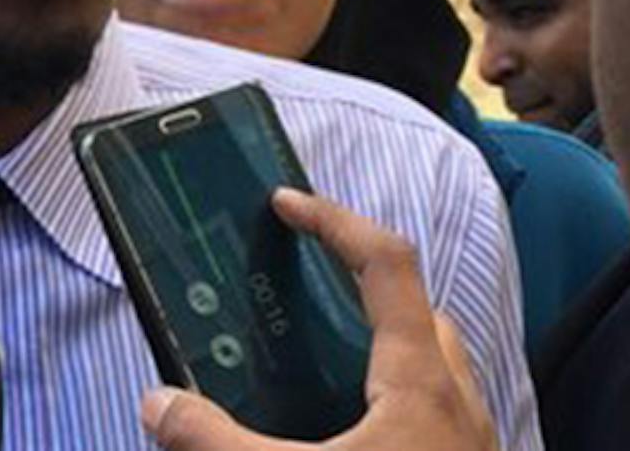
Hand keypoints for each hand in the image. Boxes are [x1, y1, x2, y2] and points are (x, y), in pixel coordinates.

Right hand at [141, 190, 498, 450]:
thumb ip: (218, 446)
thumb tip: (156, 404)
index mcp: (420, 384)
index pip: (385, 262)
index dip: (333, 220)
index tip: (283, 203)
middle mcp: (458, 404)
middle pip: (419, 309)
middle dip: (362, 284)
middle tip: (301, 289)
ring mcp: (473, 447)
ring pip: (437, 364)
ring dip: (385, 345)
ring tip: (320, 366)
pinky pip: (437, 415)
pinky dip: (396, 401)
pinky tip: (351, 442)